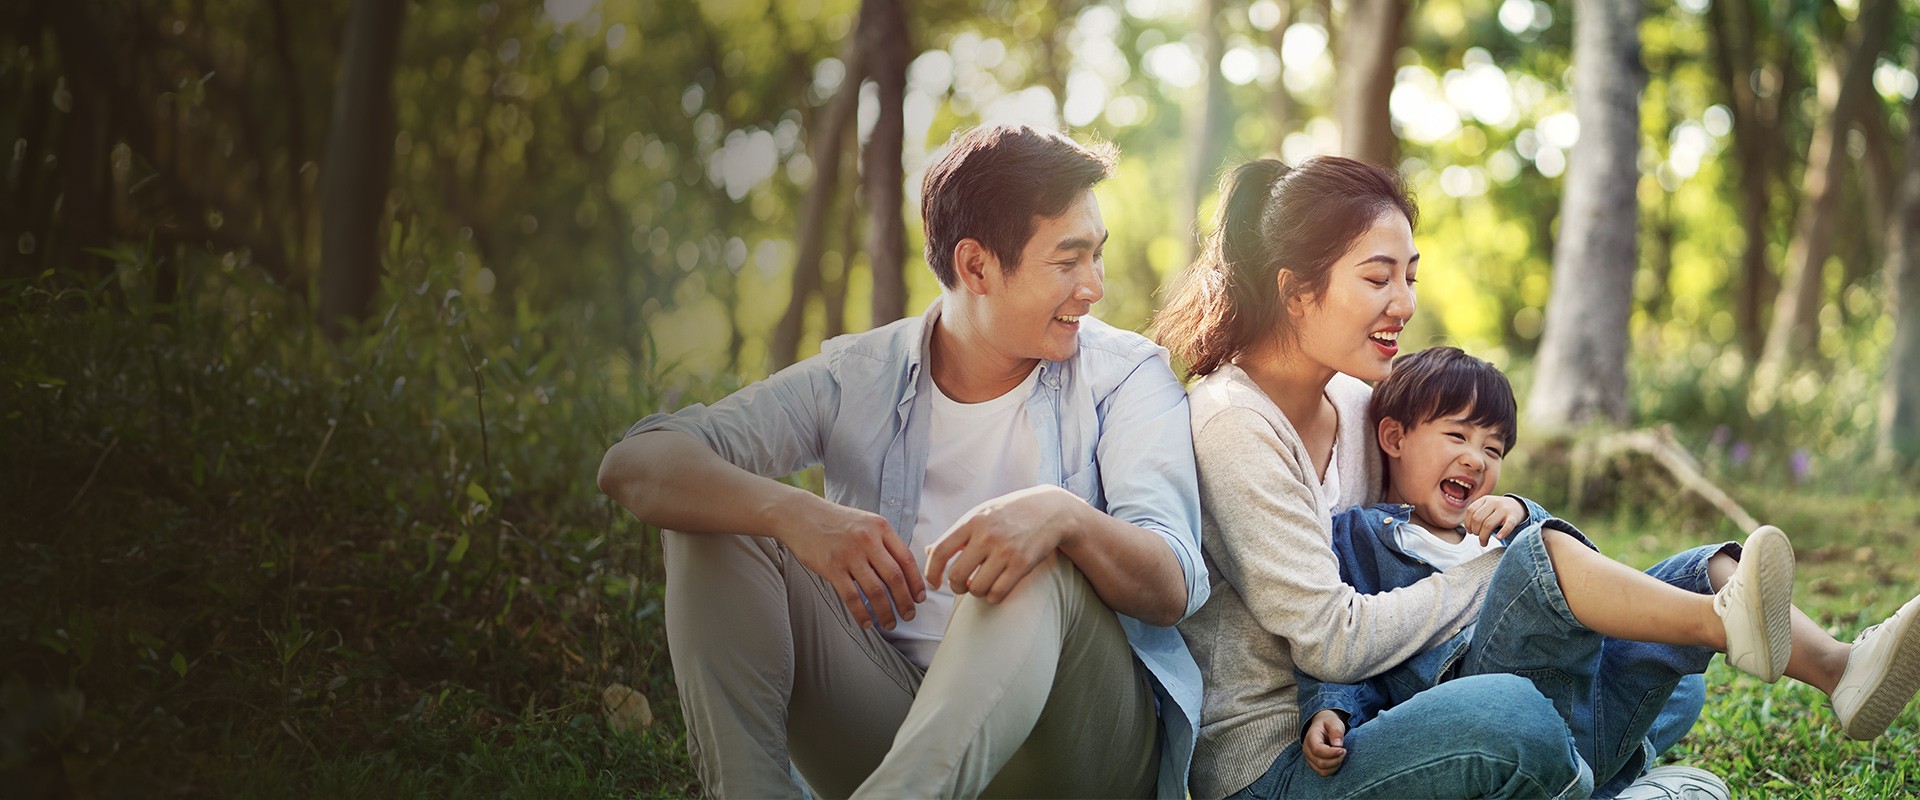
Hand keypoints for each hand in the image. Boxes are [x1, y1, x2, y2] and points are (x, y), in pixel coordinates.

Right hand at [774, 495, 925, 629]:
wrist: (801, 515)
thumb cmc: (835, 522)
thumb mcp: (865, 522)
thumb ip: (884, 542)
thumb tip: (903, 571)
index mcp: (880, 527)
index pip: (906, 559)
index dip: (915, 582)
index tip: (919, 598)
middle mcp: (868, 540)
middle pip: (894, 577)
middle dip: (905, 601)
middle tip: (909, 615)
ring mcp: (849, 554)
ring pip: (875, 590)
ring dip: (885, 612)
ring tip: (890, 623)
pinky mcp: (832, 567)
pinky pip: (852, 596)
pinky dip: (861, 612)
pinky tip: (866, 622)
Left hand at [925, 485, 1077, 603]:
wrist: (1051, 510)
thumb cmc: (1011, 513)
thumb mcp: (981, 514)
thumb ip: (956, 534)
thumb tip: (927, 551)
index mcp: (971, 522)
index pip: (939, 552)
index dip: (931, 573)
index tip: (933, 583)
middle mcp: (986, 536)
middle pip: (956, 575)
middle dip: (955, 587)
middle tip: (961, 586)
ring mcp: (1005, 551)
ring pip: (977, 588)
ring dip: (976, 592)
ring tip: (981, 585)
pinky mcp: (1022, 564)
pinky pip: (997, 593)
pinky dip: (992, 597)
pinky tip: (995, 589)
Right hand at [1303, 709, 1347, 776]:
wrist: (1322, 726)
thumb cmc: (1329, 724)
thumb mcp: (1334, 722)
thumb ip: (1336, 731)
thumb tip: (1338, 744)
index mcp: (1310, 737)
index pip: (1317, 750)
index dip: (1331, 753)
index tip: (1343, 749)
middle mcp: (1307, 750)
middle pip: (1320, 762)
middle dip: (1336, 760)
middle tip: (1344, 751)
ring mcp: (1309, 758)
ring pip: (1322, 770)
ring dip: (1335, 765)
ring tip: (1341, 755)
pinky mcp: (1314, 764)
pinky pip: (1323, 773)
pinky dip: (1333, 769)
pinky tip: (1337, 760)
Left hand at [1465, 495, 1525, 545]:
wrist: (1518, 507)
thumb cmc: (1497, 511)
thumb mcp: (1487, 507)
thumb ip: (1477, 514)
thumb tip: (1468, 530)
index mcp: (1485, 499)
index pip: (1471, 510)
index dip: (1468, 523)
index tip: (1470, 532)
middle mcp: (1494, 502)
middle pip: (1478, 519)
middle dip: (1475, 531)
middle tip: (1478, 537)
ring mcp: (1504, 509)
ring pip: (1488, 524)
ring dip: (1483, 537)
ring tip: (1484, 542)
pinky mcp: (1514, 517)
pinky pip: (1507, 526)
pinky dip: (1502, 533)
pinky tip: (1499, 538)